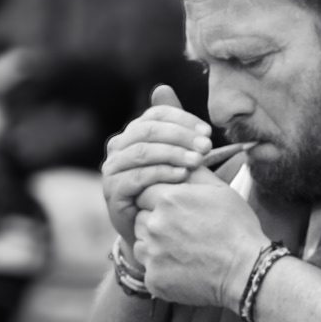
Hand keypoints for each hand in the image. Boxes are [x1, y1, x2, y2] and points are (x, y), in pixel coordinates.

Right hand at [102, 83, 211, 246]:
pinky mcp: (113, 190)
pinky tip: (182, 176)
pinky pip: (138, 176)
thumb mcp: (177, 158)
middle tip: (206, 146)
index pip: (156, 114)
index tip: (208, 132)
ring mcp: (113, 169)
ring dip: (173, 154)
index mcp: (133, 132)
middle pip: (148, 130)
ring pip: (143, 152)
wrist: (153, 232)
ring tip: (198, 161)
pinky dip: (162, 173)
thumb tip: (164, 89)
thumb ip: (175, 129)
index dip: (183, 119)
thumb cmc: (169, 192)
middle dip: (181, 136)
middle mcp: (118, 147)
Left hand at [134, 175, 269, 311]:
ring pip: (141, 244)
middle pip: (140, 218)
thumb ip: (193, 172)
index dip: (158, 201)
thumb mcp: (220, 190)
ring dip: (154, 245)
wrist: (246, 272)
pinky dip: (161, 269)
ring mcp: (152, 254)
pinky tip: (183, 268)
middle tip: (180, 232)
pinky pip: (149, 270)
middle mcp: (154, 225)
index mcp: (167, 198)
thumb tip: (180, 161)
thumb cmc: (237, 228)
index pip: (144, 193)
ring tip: (181, 250)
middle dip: (155, 222)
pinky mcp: (154, 279)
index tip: (175, 211)